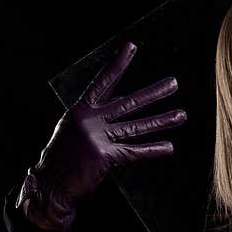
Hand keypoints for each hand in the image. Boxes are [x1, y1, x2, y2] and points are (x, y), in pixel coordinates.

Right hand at [20, 41, 187, 230]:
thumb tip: (125, 104)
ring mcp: (97, 138)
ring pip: (136, 126)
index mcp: (81, 110)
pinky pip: (135, 152)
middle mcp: (90, 120)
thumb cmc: (63, 157)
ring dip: (162, 120)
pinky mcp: (104, 157)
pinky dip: (153, 150)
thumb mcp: (75, 129)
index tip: (132, 47)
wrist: (49, 184)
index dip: (118, 64)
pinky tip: (169, 147)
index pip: (104, 82)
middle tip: (174, 83)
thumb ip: (99, 117)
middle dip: (153, 93)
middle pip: (128, 102)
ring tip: (182, 115)